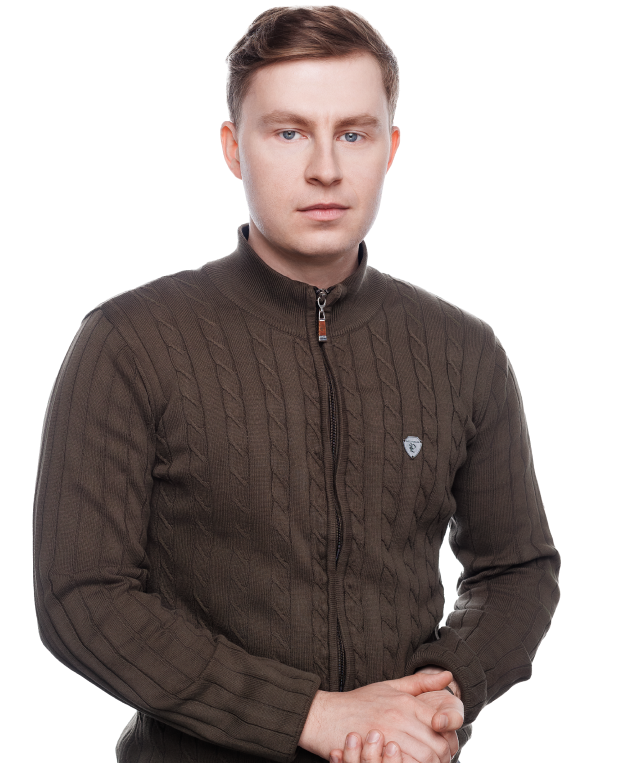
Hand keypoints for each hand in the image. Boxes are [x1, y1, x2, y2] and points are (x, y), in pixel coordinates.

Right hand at [299, 671, 461, 762]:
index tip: (444, 745)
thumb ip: (420, 683)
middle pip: (435, 745)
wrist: (324, 715)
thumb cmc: (357, 702)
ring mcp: (386, 737)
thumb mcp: (389, 686)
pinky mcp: (374, 753)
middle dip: (441, 757)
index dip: (448, 738)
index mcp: (405, 702)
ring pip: (423, 759)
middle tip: (437, 760)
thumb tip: (449, 676)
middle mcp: (398, 717)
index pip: (442, 724)